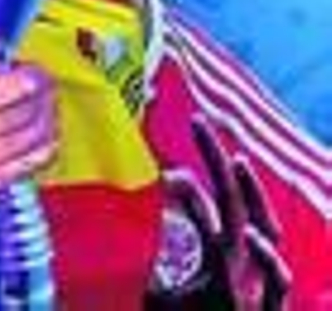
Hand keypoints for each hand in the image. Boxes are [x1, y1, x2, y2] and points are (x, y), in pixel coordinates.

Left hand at [150, 115, 289, 307]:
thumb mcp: (165, 290)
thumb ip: (159, 258)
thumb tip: (133, 223)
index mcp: (223, 256)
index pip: (217, 199)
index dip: (205, 165)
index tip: (183, 127)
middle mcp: (244, 266)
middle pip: (239, 202)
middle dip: (222, 161)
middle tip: (202, 119)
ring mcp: (256, 290)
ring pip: (265, 235)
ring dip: (253, 198)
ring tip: (237, 161)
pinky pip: (277, 287)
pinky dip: (268, 262)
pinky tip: (252, 237)